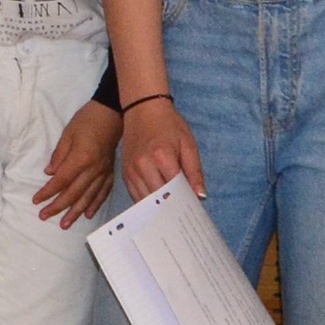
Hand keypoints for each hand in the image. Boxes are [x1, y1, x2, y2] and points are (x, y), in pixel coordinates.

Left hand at [32, 103, 117, 224]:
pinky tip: (88, 214)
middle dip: (58, 207)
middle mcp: (93, 169)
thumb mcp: (67, 134)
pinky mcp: (110, 172)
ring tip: (65, 224)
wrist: (111, 114)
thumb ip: (59, 155)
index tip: (36, 200)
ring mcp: (104, 172)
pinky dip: (95, 204)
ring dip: (75, 212)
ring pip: (88, 197)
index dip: (48, 192)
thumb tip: (50, 173)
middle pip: (74, 193)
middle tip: (44, 216)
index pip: (61, 181)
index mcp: (81, 159)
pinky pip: (103, 192)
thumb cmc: (86, 121)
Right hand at [116, 94, 204, 208]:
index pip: (175, 190)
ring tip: (171, 213)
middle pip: (159, 198)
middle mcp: (143, 166)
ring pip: (146, 201)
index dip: (185, 201)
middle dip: (172, 208)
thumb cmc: (169, 125)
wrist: (142, 110)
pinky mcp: (125, 174)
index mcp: (162, 157)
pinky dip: (147, 203)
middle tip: (184, 215)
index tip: (193, 209)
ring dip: (158, 208)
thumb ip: (194, 172)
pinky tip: (157, 205)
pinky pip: (136, 196)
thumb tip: (200, 196)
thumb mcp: (188, 145)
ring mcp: (131, 171)